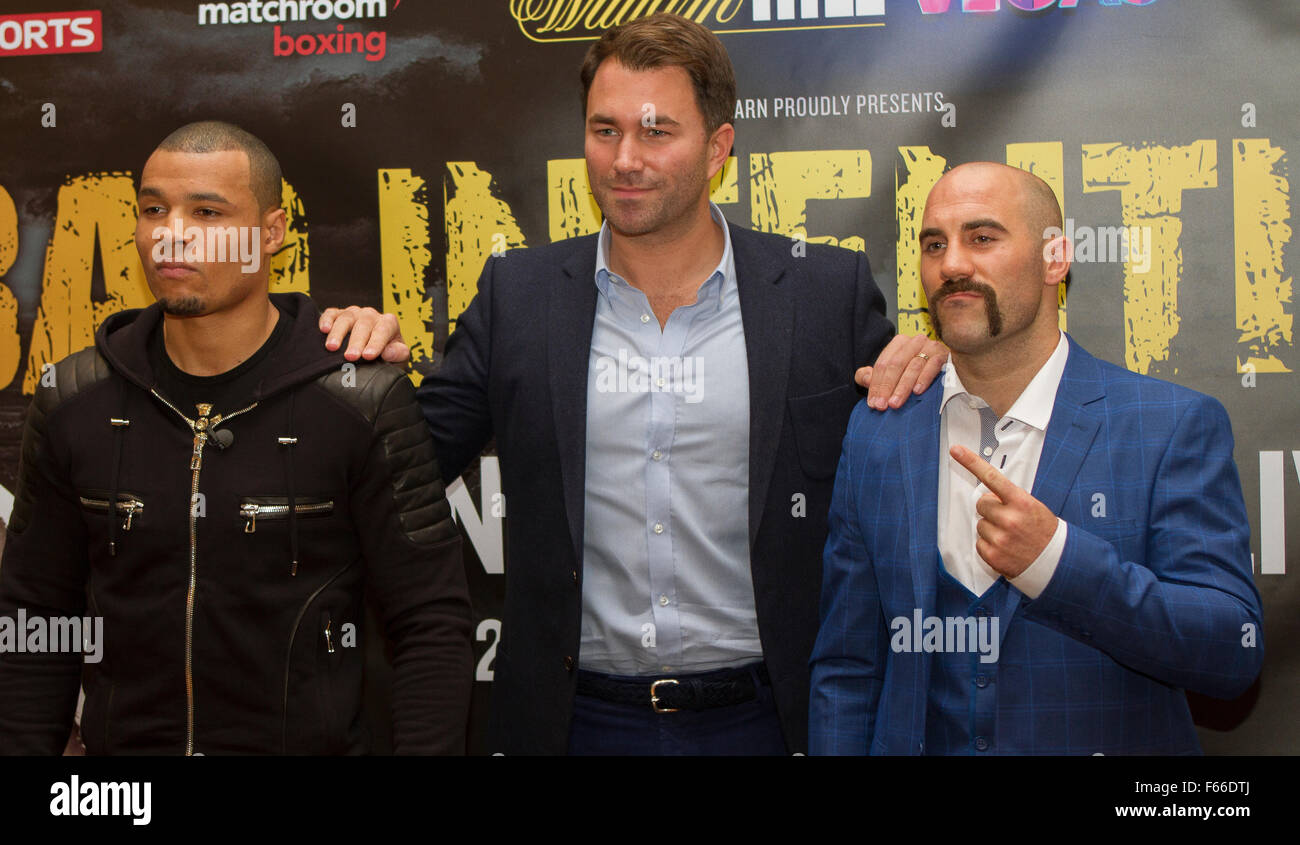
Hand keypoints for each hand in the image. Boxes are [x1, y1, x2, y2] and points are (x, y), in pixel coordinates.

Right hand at [319, 306, 410, 362]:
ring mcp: (354, 313)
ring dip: (338, 333)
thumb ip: (399, 354)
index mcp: (389, 323)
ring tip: (332, 347)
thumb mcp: (398, 356)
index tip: (368, 356)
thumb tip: (388, 353)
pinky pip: (331, 313)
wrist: (373, 351)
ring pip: (346, 318)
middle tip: (350, 357)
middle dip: (356, 342)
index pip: (383, 330)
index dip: (376, 343)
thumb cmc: (387, 354)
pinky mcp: (338, 314)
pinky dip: (326, 320)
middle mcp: (371, 315)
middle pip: (363, 325)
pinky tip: (323, 329)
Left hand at [855, 334, 947, 409]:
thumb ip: (871, 376)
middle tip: (883, 406)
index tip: (873, 403)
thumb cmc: (913, 373)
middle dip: (887, 387)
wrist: (947, 369)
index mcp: (899, 342)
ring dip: (903, 387)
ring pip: (913, 366)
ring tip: (895, 403)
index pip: (883, 364)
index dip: (876, 384)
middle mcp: (915, 341)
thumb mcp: (890, 374)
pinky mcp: (944, 355)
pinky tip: (917, 391)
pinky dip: (924, 379)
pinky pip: (933, 366)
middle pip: (896, 364)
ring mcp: (931, 346)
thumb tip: (865, 378)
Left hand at [950, 444, 1057, 578]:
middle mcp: (1009, 519)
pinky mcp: (993, 554)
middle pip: (981, 503)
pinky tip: (1005, 548)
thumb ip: (1011, 498)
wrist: (1055, 562)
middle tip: (1008, 519)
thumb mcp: (1033, 507)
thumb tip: (989, 494)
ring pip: (980, 524)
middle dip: (991, 509)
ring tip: (1010, 536)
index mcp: (1021, 502)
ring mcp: (1000, 538)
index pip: (992, 477)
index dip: (971, 462)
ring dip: (991, 529)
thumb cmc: (1044, 533)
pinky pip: (979, 543)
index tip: (956, 450)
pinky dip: (989, 545)